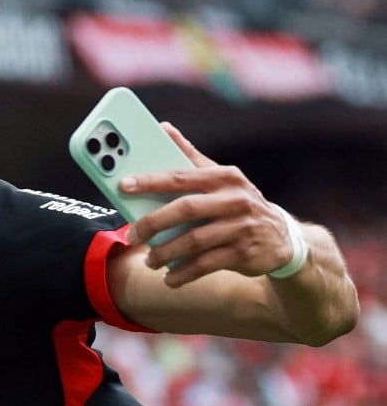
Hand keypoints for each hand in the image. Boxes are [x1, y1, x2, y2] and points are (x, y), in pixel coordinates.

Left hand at [121, 123, 295, 287]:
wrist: (282, 238)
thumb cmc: (238, 204)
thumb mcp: (220, 178)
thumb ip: (190, 156)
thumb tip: (163, 127)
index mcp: (225, 177)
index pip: (181, 176)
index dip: (150, 181)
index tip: (123, 186)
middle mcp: (236, 199)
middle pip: (185, 209)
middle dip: (153, 223)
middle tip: (132, 235)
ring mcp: (242, 227)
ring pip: (194, 240)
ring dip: (165, 253)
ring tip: (149, 261)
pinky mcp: (246, 252)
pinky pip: (206, 265)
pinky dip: (183, 273)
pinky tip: (169, 278)